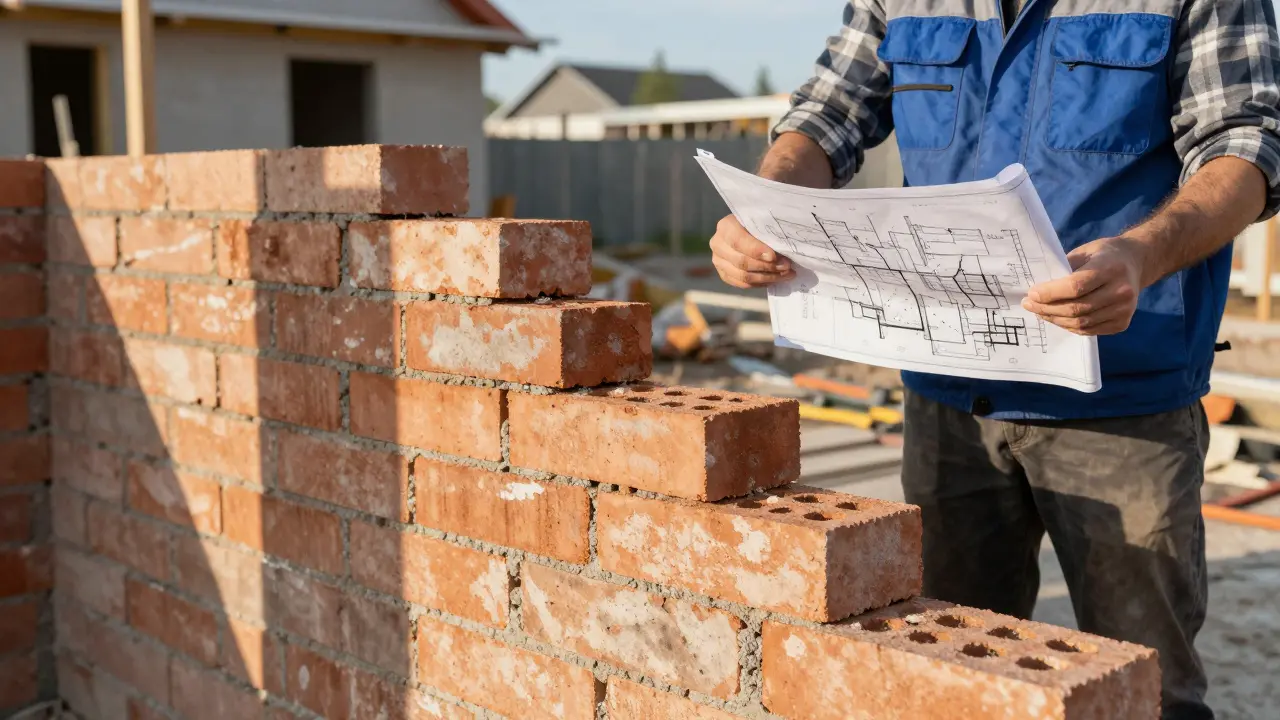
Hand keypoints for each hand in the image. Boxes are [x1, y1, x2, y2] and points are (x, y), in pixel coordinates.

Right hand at [710, 215, 795, 288]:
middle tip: (786, 266)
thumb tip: (781, 255)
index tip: (773, 257)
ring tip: (784, 275)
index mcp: (726, 226)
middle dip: (767, 266)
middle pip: (741, 262)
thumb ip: (768, 233)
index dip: (756, 251)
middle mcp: (718, 244)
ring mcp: (718, 260)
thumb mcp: (762, 221)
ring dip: (766, 277)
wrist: (748, 229)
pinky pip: (741, 283)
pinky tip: (773, 279)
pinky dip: (759, 283)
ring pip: (742, 276)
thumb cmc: (759, 222)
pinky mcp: (723, 273)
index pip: (738, 242)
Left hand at [1022, 236, 1148, 335]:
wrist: (1135, 262)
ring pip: (1081, 323)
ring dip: (1056, 319)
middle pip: (1077, 308)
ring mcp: (1124, 310)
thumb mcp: (1084, 253)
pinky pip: (1089, 330)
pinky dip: (1070, 327)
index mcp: (1111, 268)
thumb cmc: (1103, 255)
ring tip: (1040, 312)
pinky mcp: (1122, 323)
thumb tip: (1037, 291)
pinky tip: (1058, 318)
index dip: (1050, 293)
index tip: (1031, 294)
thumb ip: (1064, 270)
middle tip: (1029, 305)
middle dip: (1047, 309)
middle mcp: (1121, 291)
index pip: (1075, 286)